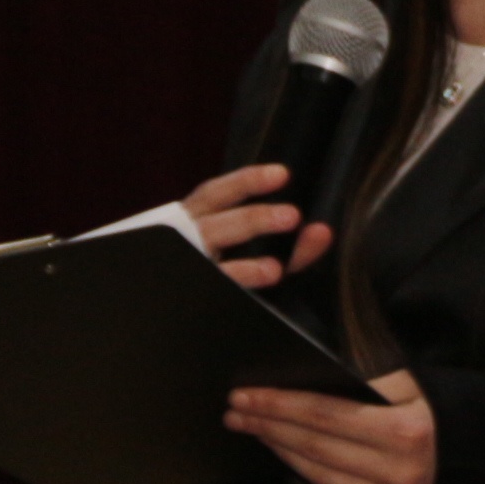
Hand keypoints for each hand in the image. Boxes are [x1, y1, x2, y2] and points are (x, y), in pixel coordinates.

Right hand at [184, 163, 334, 289]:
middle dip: (253, 219)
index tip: (282, 175)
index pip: (216, 194)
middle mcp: (185, 240)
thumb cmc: (216, 266)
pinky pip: (209, 288)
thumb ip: (287, 244)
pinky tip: (261, 282)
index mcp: (194, 219)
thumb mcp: (247, 250)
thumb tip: (322, 233)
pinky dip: (237, 282)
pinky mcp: (189, 293)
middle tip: (292, 216)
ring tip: (274, 269)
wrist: (162, 308)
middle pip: (215, 225)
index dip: (247, 182)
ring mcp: (186, 267)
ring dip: (244, 265)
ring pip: (209, 260)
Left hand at [227, 368, 434, 483]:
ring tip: (256, 431)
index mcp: (406, 430)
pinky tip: (294, 458)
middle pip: (316, 446)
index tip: (245, 394)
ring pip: (323, 475)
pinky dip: (313, 474)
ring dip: (283, 451)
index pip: (325, 415)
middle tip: (235, 412)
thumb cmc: (474, 415)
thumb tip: (323, 371)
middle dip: (270, 426)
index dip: (280, 405)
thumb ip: (380, 381)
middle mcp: (399, 471)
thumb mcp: (429, 386)